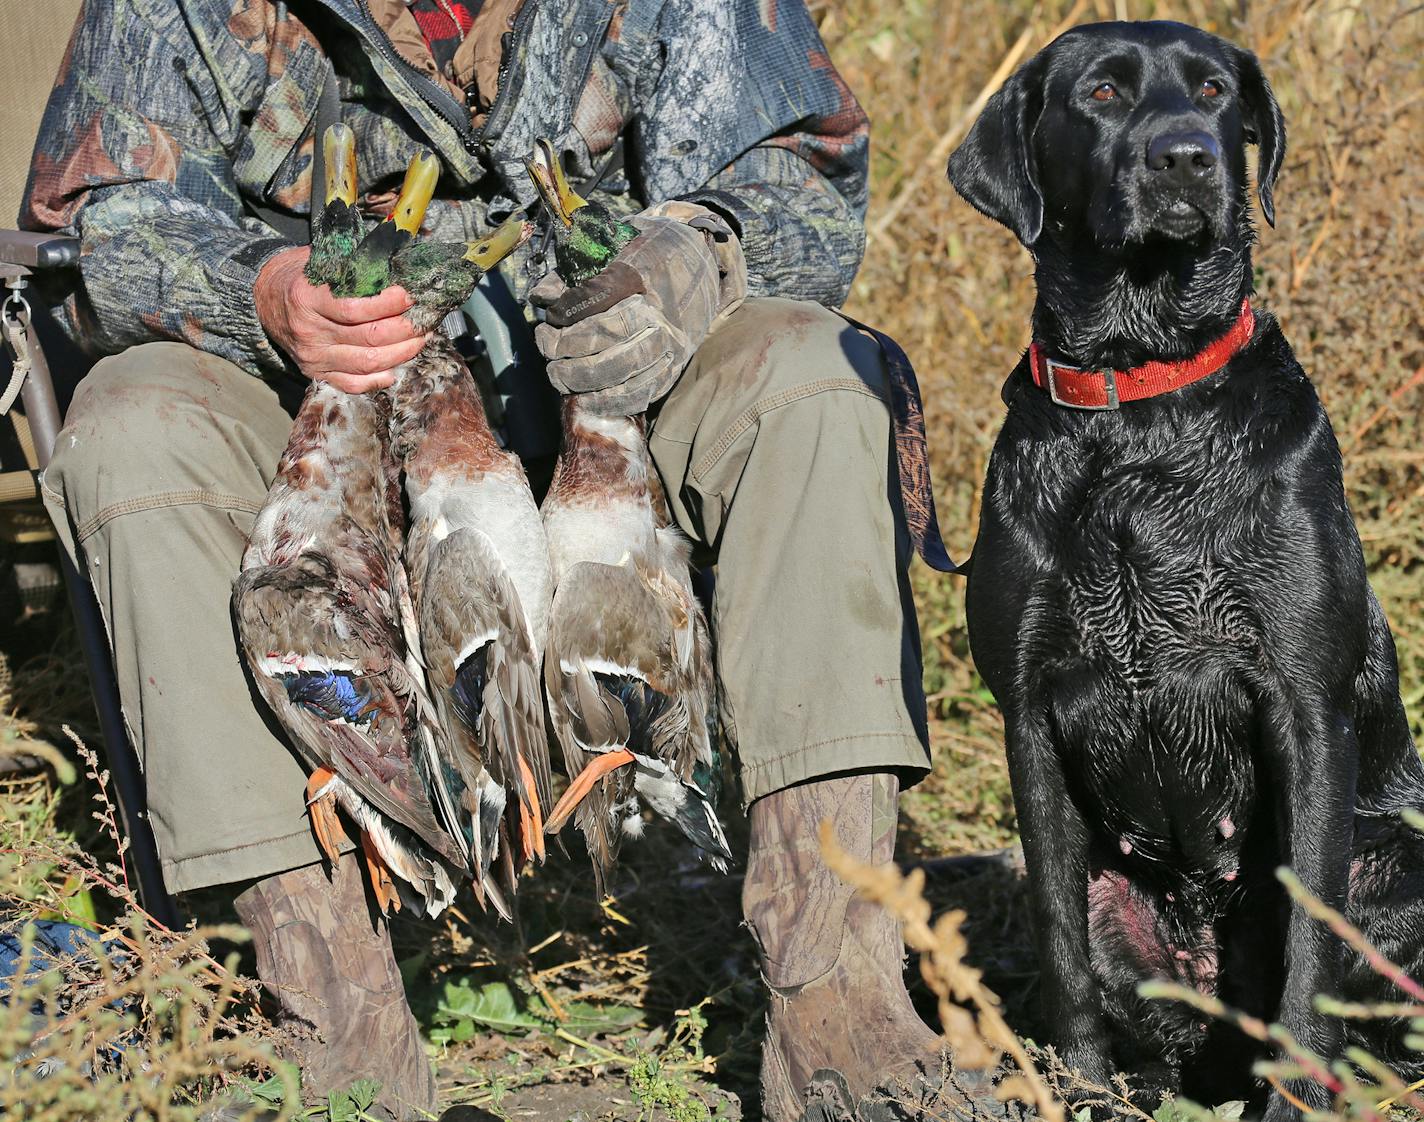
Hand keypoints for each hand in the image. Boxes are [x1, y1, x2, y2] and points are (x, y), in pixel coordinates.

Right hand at [254, 246, 428, 392]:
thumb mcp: (320, 260)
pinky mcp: (317, 374)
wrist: (263, 299)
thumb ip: (354, 266)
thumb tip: (399, 267)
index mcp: (307, 298)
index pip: (355, 308)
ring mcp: (312, 357)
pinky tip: (396, 367)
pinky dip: (379, 379)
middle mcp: (309, 331)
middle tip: (424, 320)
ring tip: (419, 339)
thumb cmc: (301, 275)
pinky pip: (353, 384)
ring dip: (401, 353)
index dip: (389, 304)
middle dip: (405, 330)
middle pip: (368, 339)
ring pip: (367, 364)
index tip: (410, 296)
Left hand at [529, 202, 745, 414]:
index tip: (549, 317)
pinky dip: (605, 402)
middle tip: (546, 347)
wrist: (699, 271)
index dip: (565, 312)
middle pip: (606, 338)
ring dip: (580, 379)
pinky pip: (636, 396)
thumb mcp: (612, 249)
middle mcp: (660, 316)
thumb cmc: (648, 258)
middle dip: (567, 348)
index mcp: (644, 278)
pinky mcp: (670, 373)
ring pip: (619, 372)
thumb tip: (541, 298)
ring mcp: (668, 349)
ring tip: (558, 373)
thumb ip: (574, 273)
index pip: (596, 299)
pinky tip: (583, 397)